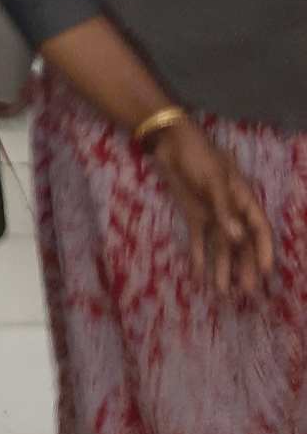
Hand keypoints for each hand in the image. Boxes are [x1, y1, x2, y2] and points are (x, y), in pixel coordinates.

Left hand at [150, 120, 273, 296]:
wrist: (168, 142)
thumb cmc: (197, 155)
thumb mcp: (213, 179)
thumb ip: (224, 209)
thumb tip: (238, 238)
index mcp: (242, 198)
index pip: (259, 228)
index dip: (264, 249)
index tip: (265, 270)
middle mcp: (230, 210)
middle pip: (242, 243)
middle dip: (245, 266)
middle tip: (247, 292)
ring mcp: (211, 214)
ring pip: (221, 246)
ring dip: (222, 267)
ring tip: (221, 291)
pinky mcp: (193, 215)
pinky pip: (199, 240)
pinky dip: (199, 257)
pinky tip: (198, 275)